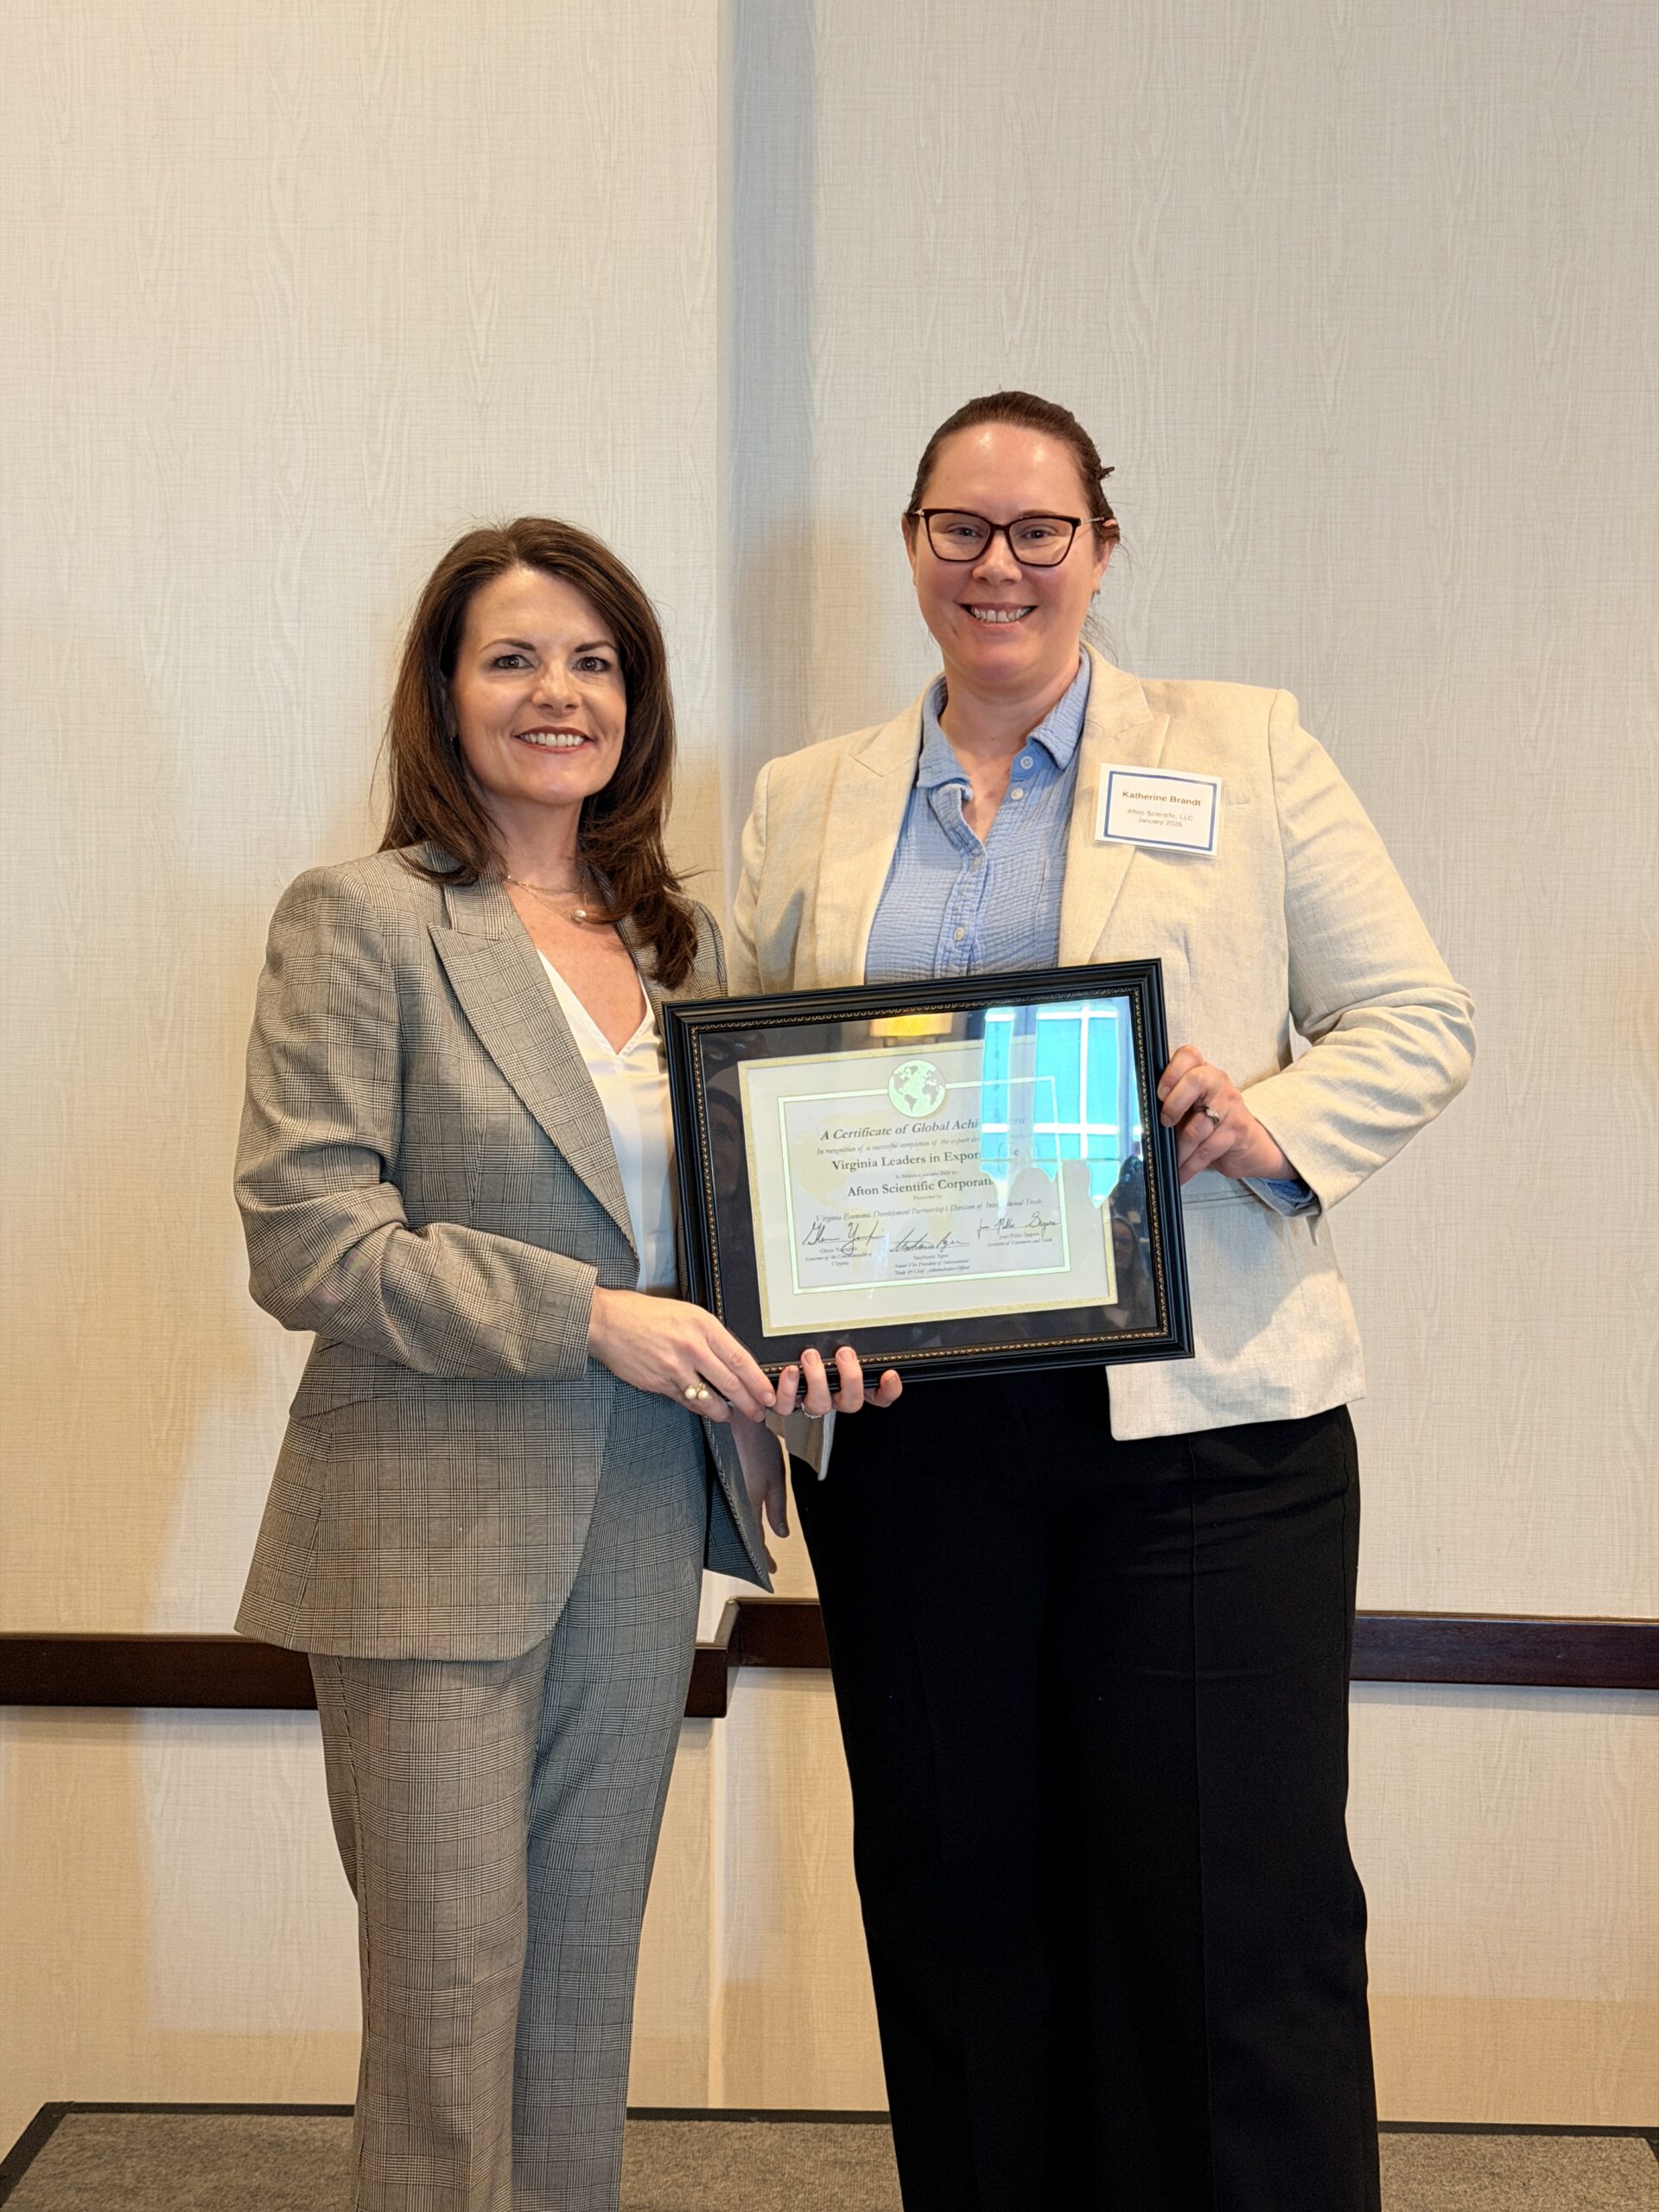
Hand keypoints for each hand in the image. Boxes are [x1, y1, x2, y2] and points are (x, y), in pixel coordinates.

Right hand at [586, 1288, 774, 1421]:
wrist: (608, 1321)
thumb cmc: (645, 1314)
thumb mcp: (686, 1313)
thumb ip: (709, 1335)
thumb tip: (730, 1358)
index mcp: (703, 1326)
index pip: (740, 1359)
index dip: (757, 1381)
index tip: (767, 1393)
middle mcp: (692, 1347)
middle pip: (730, 1383)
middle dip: (749, 1403)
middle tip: (758, 1412)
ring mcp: (675, 1367)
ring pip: (709, 1398)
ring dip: (724, 1412)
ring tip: (732, 1416)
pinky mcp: (659, 1383)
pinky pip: (686, 1400)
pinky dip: (699, 1408)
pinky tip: (706, 1410)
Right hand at [732, 1415, 789, 1567]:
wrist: (730, 1419)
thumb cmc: (754, 1442)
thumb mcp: (776, 1476)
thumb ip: (778, 1507)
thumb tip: (781, 1533)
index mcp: (748, 1504)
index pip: (756, 1540)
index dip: (763, 1558)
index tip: (770, 1569)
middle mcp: (730, 1504)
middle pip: (739, 1536)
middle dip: (749, 1551)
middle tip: (759, 1561)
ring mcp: (718, 1495)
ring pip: (728, 1524)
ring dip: (738, 1535)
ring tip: (748, 1543)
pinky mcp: (710, 1485)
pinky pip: (720, 1508)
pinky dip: (728, 1517)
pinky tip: (733, 1517)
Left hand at [773, 1345, 903, 1419]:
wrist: (779, 1366)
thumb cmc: (814, 1351)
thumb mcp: (833, 1344)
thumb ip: (847, 1340)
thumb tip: (857, 1323)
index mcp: (852, 1386)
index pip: (880, 1396)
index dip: (889, 1390)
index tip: (889, 1374)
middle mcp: (835, 1397)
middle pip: (852, 1403)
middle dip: (850, 1378)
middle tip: (844, 1353)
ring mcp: (812, 1402)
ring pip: (820, 1405)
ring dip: (816, 1379)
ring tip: (811, 1356)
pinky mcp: (789, 1403)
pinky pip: (788, 1406)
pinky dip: (788, 1390)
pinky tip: (790, 1371)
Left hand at [1156, 1045, 1291, 1185]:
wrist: (1248, 1146)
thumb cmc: (1209, 1124)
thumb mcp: (1189, 1108)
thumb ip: (1169, 1103)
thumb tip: (1137, 1116)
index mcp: (1202, 1072)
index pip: (1189, 1055)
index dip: (1171, 1071)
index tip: (1159, 1093)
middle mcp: (1218, 1083)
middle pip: (1197, 1080)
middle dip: (1175, 1104)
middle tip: (1166, 1122)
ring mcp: (1231, 1105)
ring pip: (1199, 1124)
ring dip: (1180, 1148)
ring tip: (1171, 1161)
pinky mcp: (1238, 1130)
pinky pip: (1208, 1148)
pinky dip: (1190, 1165)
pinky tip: (1181, 1173)